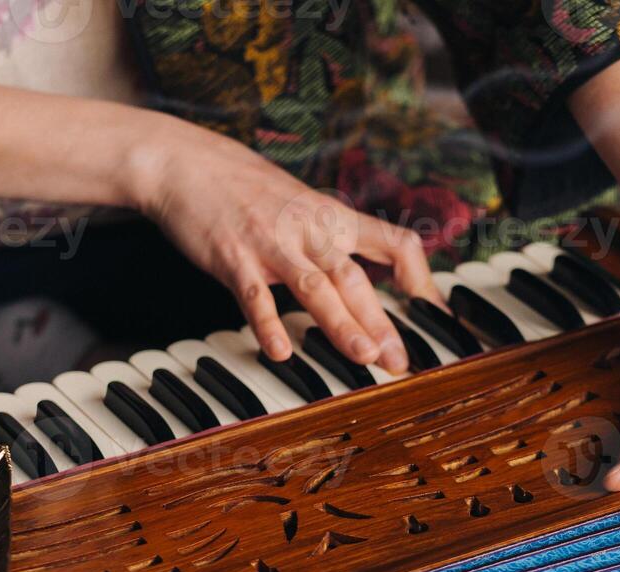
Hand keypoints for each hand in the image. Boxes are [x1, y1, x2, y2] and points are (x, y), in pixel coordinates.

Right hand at [130, 117, 440, 373]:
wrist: (186, 162)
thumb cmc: (246, 190)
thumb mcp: (302, 205)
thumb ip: (332, 239)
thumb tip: (362, 277)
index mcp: (332, 217)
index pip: (394, 241)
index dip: (420, 277)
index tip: (433, 313)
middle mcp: (309, 229)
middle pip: (355, 277)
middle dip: (380, 321)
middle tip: (399, 360)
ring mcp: (271, 243)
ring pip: (315, 286)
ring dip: (341, 324)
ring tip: (363, 357)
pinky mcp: (233, 257)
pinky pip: (255, 295)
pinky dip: (268, 323)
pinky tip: (279, 351)